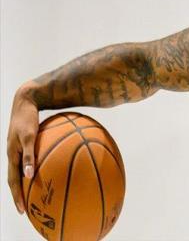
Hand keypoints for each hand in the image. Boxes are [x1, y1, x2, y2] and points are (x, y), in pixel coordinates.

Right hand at [7, 82, 39, 213]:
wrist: (26, 99)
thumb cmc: (27, 117)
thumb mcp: (28, 136)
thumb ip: (29, 155)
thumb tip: (30, 176)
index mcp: (11, 155)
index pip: (13, 181)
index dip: (17, 196)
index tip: (23, 211)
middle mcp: (14, 154)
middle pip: (17, 178)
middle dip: (23, 193)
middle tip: (31, 207)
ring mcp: (20, 148)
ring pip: (25, 168)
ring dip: (31, 181)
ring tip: (42, 190)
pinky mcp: (28, 142)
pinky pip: (33, 157)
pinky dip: (40, 164)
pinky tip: (55, 166)